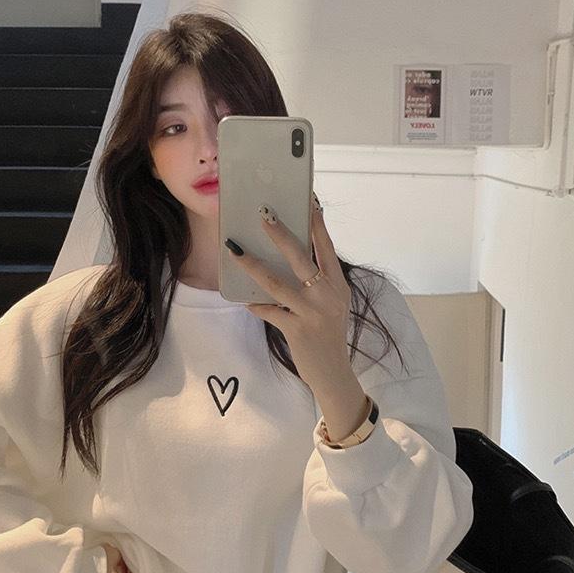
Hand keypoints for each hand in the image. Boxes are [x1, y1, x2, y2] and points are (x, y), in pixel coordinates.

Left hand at [226, 192, 352, 391]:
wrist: (333, 372)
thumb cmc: (328, 334)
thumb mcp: (331, 304)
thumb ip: (318, 283)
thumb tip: (292, 257)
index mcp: (337, 284)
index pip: (326, 247)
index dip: (317, 222)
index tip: (307, 199)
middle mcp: (327, 295)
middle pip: (301, 257)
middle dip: (281, 234)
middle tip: (264, 214)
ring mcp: (312, 312)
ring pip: (278, 283)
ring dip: (254, 265)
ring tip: (236, 250)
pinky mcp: (297, 330)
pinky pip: (269, 312)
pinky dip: (256, 305)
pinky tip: (244, 300)